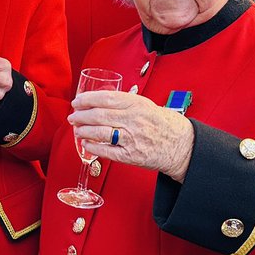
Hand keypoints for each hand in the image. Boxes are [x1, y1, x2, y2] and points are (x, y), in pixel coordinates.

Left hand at [69, 88, 194, 182]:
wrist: (181, 145)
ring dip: (83, 131)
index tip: (77, 101)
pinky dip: (93, 147)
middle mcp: (133, 120)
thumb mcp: (146, 105)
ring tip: (77, 129)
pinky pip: (106, 151)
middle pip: (99, 115)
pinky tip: (86, 144)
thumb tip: (100, 101)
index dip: (87, 99)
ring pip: (99, 133)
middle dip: (81, 115)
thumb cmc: (164, 124)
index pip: (105, 98)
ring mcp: (131, 138)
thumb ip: (125, 102)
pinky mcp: (130, 155)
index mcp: (136, 105)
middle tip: (73, 116)